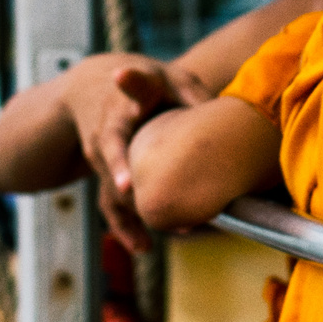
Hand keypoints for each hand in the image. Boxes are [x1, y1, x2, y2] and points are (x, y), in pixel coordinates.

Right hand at [63, 55, 212, 252]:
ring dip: (135, 209)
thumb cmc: (145, 83)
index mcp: (131, 92)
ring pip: (112, 183)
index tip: (121, 74)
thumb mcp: (171, 78)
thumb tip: (232, 122)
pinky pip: (110, 203)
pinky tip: (143, 247)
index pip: (131, 84)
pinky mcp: (102, 172)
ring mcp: (100, 151)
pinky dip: (126, 226)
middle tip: (129, 189)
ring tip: (166, 231)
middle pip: (111, 144)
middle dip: (118, 166)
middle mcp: (109, 123)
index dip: (128, 80)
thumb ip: (196, 96)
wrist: (91, 88)